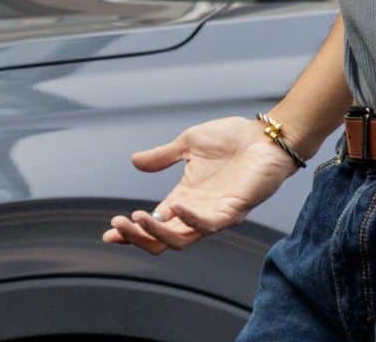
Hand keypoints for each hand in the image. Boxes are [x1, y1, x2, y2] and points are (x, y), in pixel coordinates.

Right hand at [101, 115, 300, 253]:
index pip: (154, 222)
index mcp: (184, 197)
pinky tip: (174, 208)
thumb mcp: (188, 143)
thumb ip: (162, 156)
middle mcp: (197, 211)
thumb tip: (134, 161)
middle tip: (117, 226)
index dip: (131, 231)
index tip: (109, 233)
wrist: (265, 135)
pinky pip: (209, 225)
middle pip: (163, 239)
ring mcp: (214, 214)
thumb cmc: (232, 139)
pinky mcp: (233, 210)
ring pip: (181, 240)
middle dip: (137, 236)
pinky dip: (189, 219)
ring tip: (136, 218)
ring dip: (156, 233)